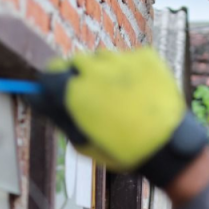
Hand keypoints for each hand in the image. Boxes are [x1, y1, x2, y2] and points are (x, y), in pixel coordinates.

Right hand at [31, 48, 208, 187]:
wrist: (168, 146)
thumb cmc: (123, 151)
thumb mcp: (84, 144)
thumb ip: (61, 118)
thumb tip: (40, 99)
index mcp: (77, 92)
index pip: (51, 73)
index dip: (53, 83)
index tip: (58, 90)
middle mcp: (97, 70)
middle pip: (78, 62)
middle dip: (80, 76)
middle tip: (93, 97)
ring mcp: (123, 60)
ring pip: (103, 58)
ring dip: (105, 72)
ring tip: (119, 95)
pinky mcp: (145, 57)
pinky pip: (129, 58)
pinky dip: (129, 71)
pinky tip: (139, 92)